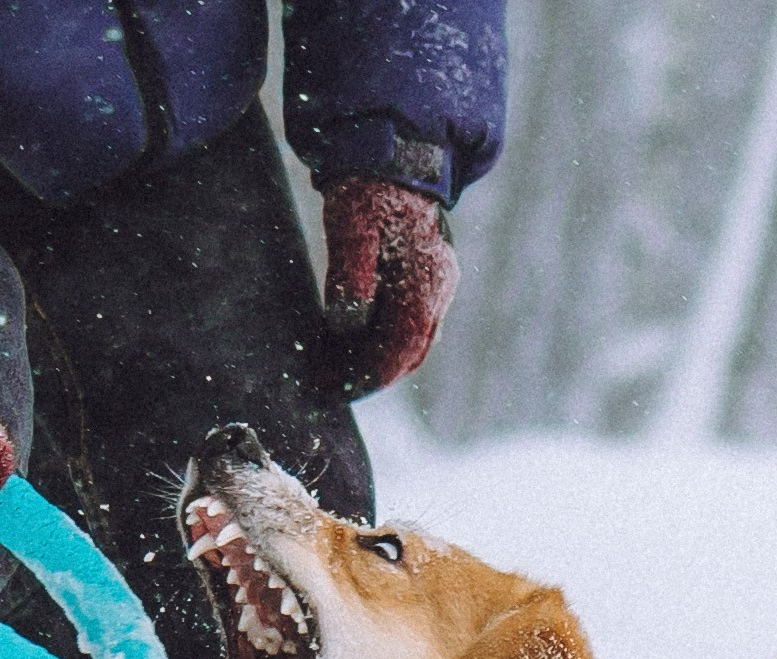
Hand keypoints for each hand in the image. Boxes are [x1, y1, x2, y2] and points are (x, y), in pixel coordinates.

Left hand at [320, 178, 458, 396]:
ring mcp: (441, 280)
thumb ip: (350, 276)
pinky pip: (416, 323)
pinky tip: (357, 341)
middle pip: (413, 349)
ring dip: (382, 361)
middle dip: (375, 375)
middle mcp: (440, 283)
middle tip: (335, 387)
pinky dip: (389, 342)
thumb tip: (347, 324)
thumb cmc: (367, 188)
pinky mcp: (433, 275)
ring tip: (342, 369)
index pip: (402, 342)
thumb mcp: (351, 228)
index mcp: (424, 276)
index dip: (371, 372)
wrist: (392, 151)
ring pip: (417, 340)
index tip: (338, 389)